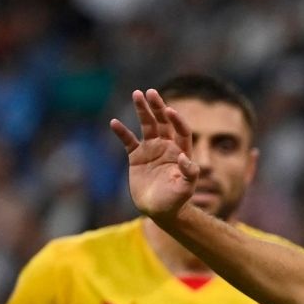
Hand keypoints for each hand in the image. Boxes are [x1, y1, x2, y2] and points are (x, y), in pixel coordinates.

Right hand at [109, 89, 198, 220]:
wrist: (160, 211)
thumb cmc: (176, 200)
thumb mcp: (185, 188)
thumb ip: (189, 173)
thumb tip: (184, 157)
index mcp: (181, 151)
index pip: (181, 130)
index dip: (177, 120)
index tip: (170, 110)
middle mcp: (167, 147)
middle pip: (163, 122)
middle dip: (157, 107)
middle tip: (150, 92)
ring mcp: (152, 150)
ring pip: (147, 126)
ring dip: (142, 110)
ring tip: (136, 94)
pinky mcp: (137, 157)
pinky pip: (128, 141)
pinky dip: (122, 132)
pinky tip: (114, 122)